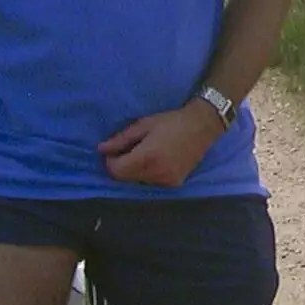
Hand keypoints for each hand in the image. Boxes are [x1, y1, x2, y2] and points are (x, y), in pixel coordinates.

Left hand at [97, 101, 221, 185]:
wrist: (202, 126)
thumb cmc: (172, 121)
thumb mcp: (144, 124)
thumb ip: (122, 139)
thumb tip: (101, 149)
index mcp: (146, 157)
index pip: (116, 171)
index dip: (110, 161)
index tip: (115, 150)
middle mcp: (155, 173)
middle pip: (126, 177)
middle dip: (123, 165)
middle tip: (132, 148)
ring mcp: (166, 181)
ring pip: (138, 181)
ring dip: (136, 170)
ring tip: (147, 152)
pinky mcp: (174, 183)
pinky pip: (152, 182)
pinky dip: (150, 173)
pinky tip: (159, 159)